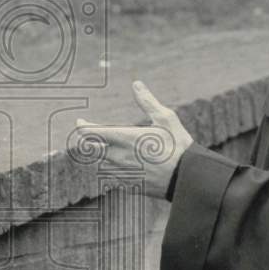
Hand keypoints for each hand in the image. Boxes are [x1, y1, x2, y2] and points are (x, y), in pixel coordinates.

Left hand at [75, 80, 193, 197]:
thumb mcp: (165, 118)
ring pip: (100, 164)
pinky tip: (118, 165)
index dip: (81, 126)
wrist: (188, 178)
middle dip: (87, 141)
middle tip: (88, 135)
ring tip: (102, 149)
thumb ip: (147, 101)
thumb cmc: (178, 145)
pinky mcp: (129, 185)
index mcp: (124, 138)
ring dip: (99, 156)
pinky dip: (111, 169)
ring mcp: (123, 173)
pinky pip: (112, 177)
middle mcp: (119, 156)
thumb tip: (136, 84)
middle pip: (91, 149)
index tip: (80, 122)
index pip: (91, 133)